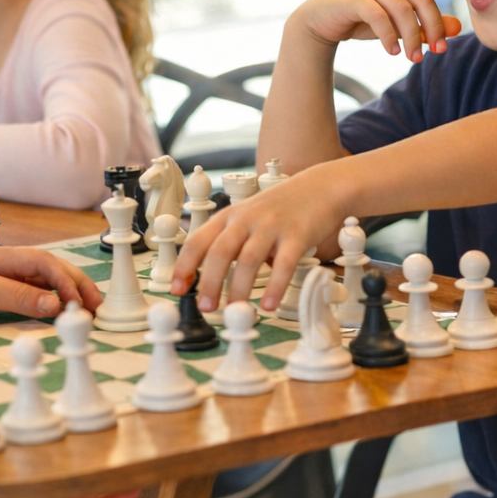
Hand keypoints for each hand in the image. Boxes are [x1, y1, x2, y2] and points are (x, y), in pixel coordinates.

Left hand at [0, 240, 102, 319]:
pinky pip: (13, 294)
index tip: (80, 304)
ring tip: (77, 311)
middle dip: (72, 284)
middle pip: (42, 269)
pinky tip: (43, 313)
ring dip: (56, 295)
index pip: (42, 263)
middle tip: (96, 306)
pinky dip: (34, 303)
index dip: (65, 281)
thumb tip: (53, 303)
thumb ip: (12, 295)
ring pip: (30, 282)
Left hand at [172, 162, 346, 312]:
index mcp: (229, 217)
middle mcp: (246, 219)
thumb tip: (208, 280)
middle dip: (209, 282)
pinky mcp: (297, 235)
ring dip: (239, 288)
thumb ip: (229, 243)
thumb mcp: (246, 218)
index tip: (177, 289)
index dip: (185, 266)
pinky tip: (269, 304)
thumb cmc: (279, 208)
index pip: (198, 241)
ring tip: (235, 310)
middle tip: (206, 308)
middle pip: (220, 251)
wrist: (319, 187)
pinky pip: (284, 263)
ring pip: (248, 259)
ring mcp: (271, 226)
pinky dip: (275, 286)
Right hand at [293, 0, 462, 62]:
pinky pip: (378, 16)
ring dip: (411, 36)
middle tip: (439, 50)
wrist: (319, 22)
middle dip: (433, 26)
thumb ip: (424, 24)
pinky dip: (388, 36)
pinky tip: (393, 52)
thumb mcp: (396, 23)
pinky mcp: (353, 0)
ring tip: (413, 58)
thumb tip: (457, 28)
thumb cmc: (361, 19)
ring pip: (402, 9)